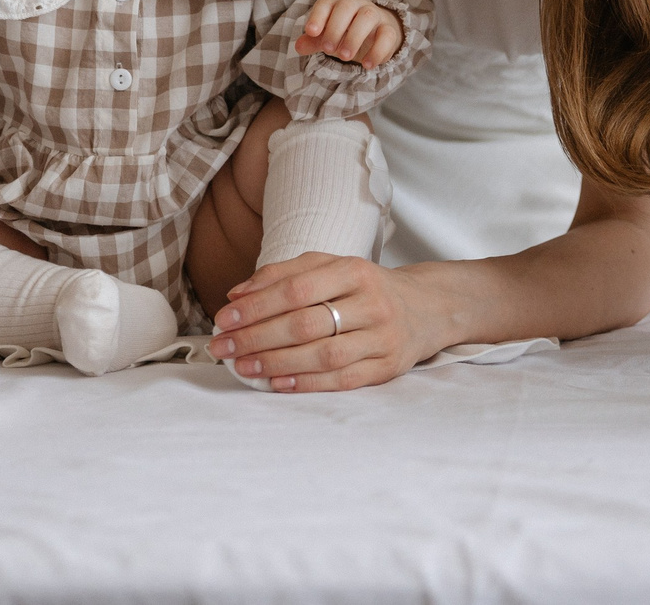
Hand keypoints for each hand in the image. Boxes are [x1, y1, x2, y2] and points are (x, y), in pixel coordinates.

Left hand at [208, 254, 440, 392]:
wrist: (426, 308)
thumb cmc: (364, 287)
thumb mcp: (330, 267)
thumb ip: (283, 274)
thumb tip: (237, 295)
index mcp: (354, 270)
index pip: (297, 288)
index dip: (257, 305)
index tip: (225, 318)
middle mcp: (371, 302)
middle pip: (305, 323)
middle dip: (257, 337)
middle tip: (224, 347)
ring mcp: (382, 337)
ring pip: (323, 354)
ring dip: (277, 363)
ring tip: (244, 367)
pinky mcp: (387, 367)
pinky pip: (343, 380)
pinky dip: (307, 383)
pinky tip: (278, 383)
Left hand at [295, 0, 404, 67]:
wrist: (376, 33)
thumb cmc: (345, 32)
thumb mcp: (327, 36)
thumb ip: (313, 41)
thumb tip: (298, 46)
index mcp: (336, 4)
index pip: (326, 3)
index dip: (317, 16)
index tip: (310, 32)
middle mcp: (356, 5)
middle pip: (346, 6)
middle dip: (335, 27)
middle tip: (328, 49)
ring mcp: (374, 15)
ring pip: (367, 16)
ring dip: (355, 37)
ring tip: (344, 57)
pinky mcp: (389, 30)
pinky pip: (386, 35)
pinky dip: (377, 51)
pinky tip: (367, 65)